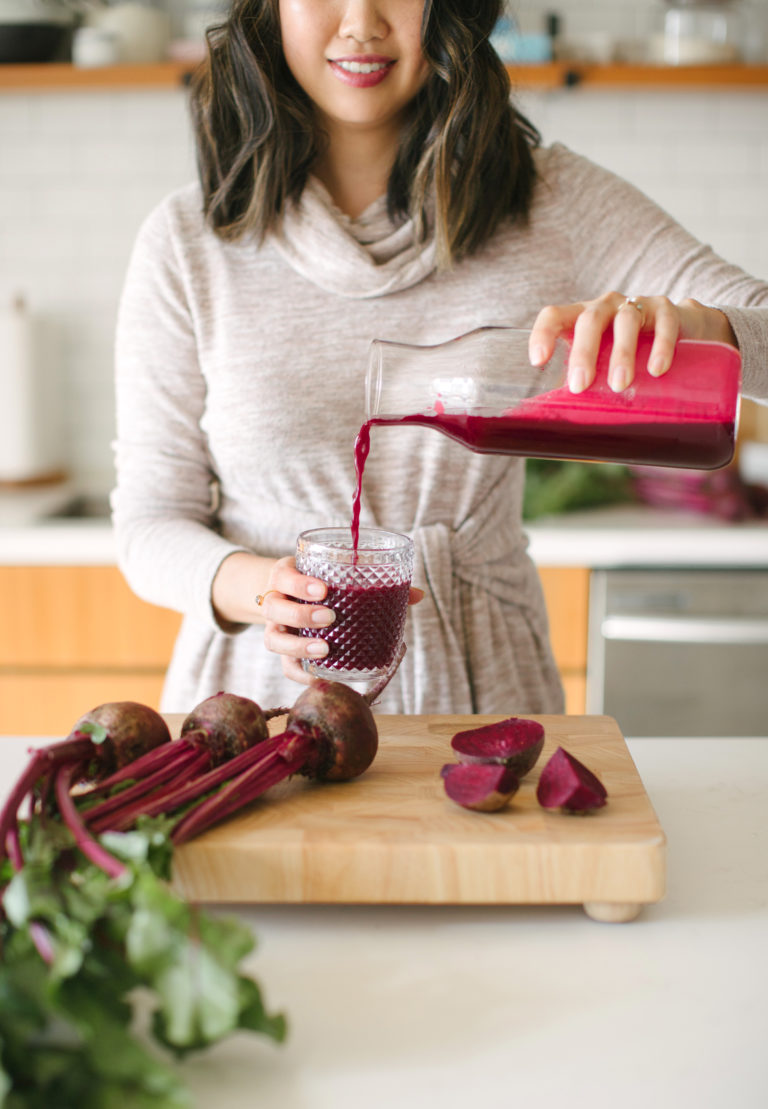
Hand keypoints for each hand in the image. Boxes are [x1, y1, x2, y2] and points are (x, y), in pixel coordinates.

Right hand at [259, 558, 424, 687]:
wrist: (288, 594)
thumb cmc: (320, 582)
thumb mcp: (335, 574)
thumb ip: (373, 582)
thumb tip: (417, 595)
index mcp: (285, 576)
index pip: (283, 577)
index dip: (299, 584)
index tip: (324, 589)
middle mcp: (275, 601)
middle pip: (275, 608)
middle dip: (301, 615)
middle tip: (330, 617)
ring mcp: (276, 628)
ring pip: (273, 639)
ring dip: (298, 646)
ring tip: (325, 649)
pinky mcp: (282, 651)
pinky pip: (286, 666)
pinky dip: (302, 674)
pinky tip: (321, 678)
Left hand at [528, 292, 737, 393]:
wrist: (685, 330)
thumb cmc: (633, 353)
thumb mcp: (607, 366)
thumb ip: (591, 390)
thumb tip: (575, 439)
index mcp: (583, 319)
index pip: (555, 315)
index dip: (543, 333)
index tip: (538, 361)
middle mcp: (607, 307)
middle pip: (589, 320)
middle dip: (583, 353)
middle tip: (580, 386)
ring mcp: (637, 305)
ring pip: (626, 321)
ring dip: (621, 353)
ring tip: (620, 385)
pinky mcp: (667, 310)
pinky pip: (663, 324)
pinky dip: (660, 346)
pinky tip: (656, 369)